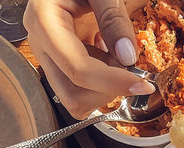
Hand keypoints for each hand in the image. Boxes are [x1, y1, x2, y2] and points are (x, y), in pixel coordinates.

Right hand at [24, 0, 156, 116]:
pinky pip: (79, 86)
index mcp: (44, 21)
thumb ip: (113, 16)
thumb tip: (127, 56)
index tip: (143, 85)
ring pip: (75, 96)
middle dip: (106, 92)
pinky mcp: (58, 59)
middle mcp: (40, 43)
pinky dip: (102, 81)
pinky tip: (110, 56)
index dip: (113, 83)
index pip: (78, 69)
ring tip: (118, 58)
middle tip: (131, 71)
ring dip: (104, 88)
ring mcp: (48, 54)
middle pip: (71, 94)